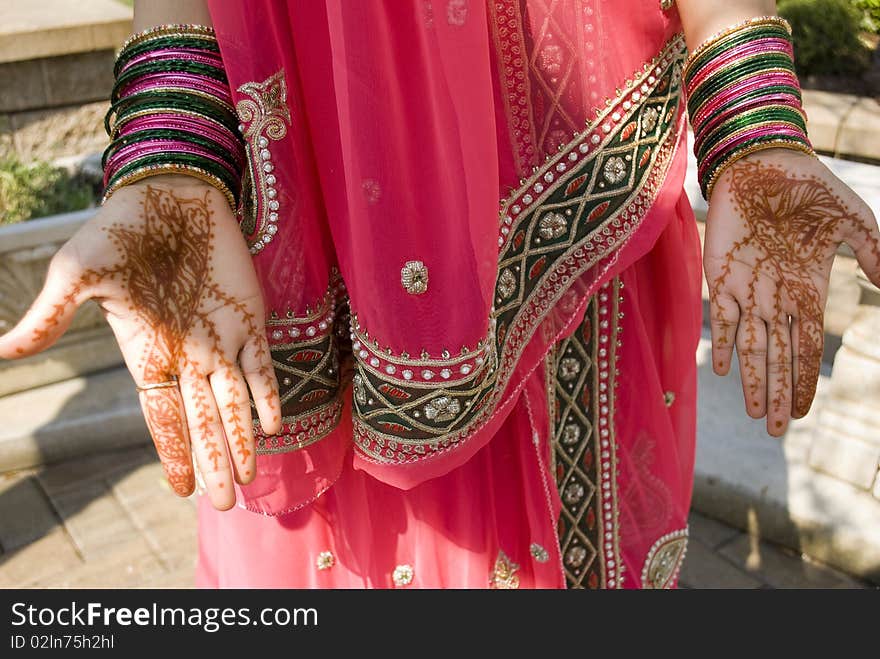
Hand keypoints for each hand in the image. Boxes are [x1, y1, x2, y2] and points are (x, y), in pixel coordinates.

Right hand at [0, 180, 281, 508]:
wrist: (170, 193)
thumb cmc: (120, 231)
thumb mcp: (78, 274)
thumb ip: (51, 318)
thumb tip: (2, 353)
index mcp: (146, 353)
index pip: (161, 416)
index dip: (172, 453)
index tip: (182, 491)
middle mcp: (186, 355)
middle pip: (202, 421)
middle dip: (213, 462)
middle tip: (224, 505)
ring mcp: (219, 339)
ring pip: (234, 402)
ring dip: (242, 440)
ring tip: (250, 481)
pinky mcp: (248, 317)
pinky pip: (260, 365)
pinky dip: (266, 395)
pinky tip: (273, 427)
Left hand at [704, 150, 879, 435]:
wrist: (762, 161)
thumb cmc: (808, 187)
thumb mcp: (852, 218)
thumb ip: (872, 249)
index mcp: (809, 288)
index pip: (807, 345)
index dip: (806, 379)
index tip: (805, 411)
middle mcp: (777, 297)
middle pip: (780, 357)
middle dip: (779, 394)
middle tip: (777, 431)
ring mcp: (748, 288)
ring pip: (753, 346)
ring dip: (753, 380)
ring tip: (757, 415)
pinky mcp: (721, 275)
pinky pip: (724, 318)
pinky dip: (725, 343)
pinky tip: (726, 372)